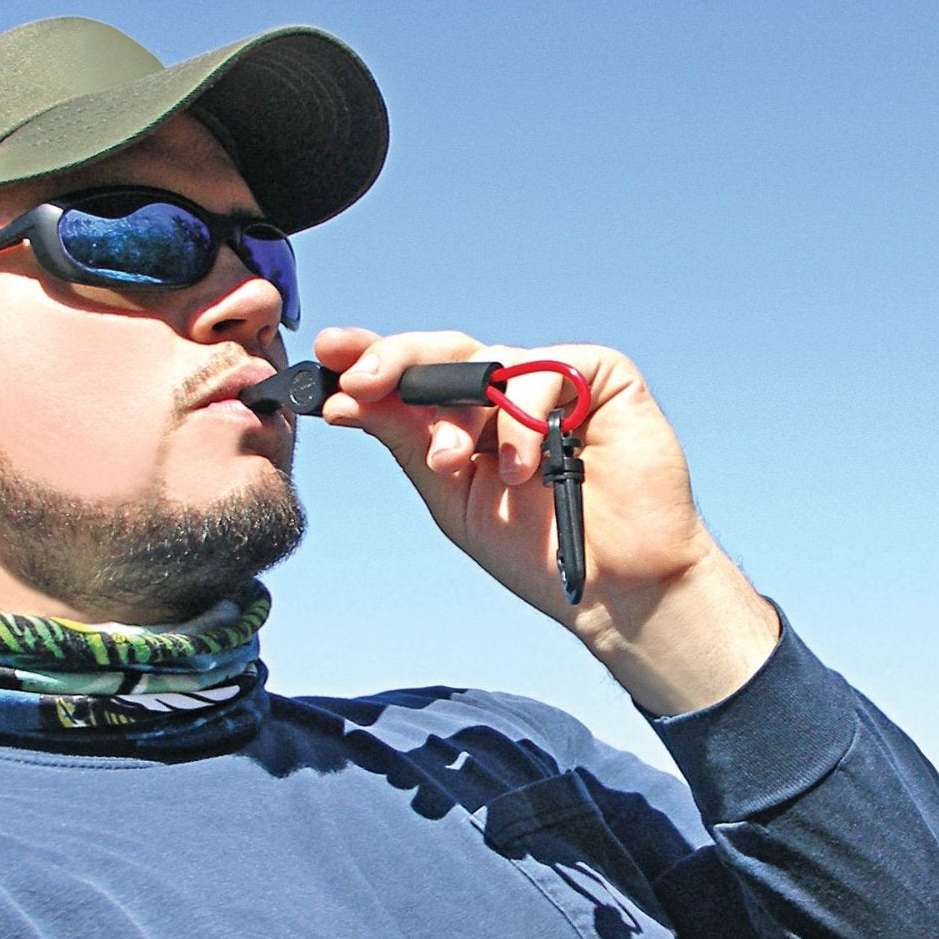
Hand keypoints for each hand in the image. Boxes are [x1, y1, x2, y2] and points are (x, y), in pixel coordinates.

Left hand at [311, 328, 780, 713]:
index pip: (413, 378)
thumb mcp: (451, 497)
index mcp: (468, 421)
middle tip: (360, 384)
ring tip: (452, 466)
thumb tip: (347, 400)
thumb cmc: (537, 549)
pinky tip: (524, 468)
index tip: (327, 356)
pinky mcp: (600, 376)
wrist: (611, 585)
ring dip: (458, 415)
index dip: (370, 360)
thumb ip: (407, 442)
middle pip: (443, 353)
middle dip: (395, 363)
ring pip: (488, 361)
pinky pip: (544, 372)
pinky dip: (522, 417)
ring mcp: (553, 383)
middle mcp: (507, 394)